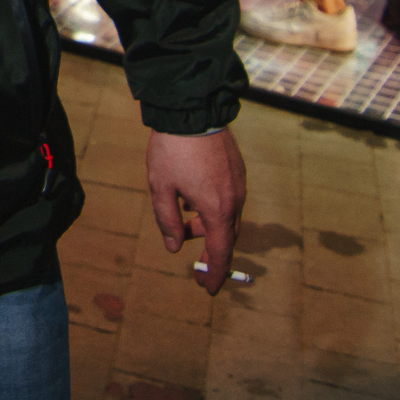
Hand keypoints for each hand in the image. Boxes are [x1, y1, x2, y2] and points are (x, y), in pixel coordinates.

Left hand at [147, 128, 247, 296]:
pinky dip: (213, 209)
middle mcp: (234, 200)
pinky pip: (228, 200)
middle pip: (227, 237)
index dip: (216, 274)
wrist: (191, 110)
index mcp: (217, 209)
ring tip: (184, 224)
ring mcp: (239, 184)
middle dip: (212, 253)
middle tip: (198, 267)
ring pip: (227, 217)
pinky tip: (192, 199)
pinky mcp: (237, 170)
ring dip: (209, 228)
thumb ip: (168, 221)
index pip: (221, 252)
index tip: (208, 288)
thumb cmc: (172, 150)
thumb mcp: (161, 189)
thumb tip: (175, 247)